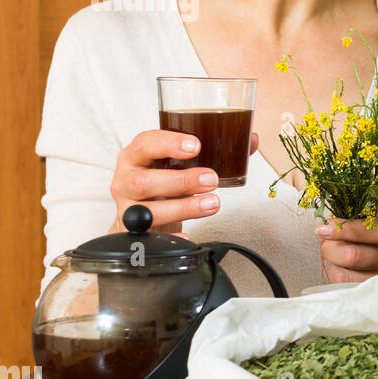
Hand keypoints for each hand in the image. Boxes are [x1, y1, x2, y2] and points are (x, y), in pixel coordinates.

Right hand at [109, 129, 258, 235]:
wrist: (143, 207)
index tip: (196, 146)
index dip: (169, 144)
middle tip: (212, 179)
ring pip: (147, 209)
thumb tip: (251, 140)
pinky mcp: (133, 229)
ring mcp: (128, 206)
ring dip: (184, 207)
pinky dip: (171, 238)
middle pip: (144, 181)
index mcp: (136, 156)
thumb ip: (216, 149)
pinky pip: (149, 236)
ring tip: (212, 203)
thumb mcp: (182, 161)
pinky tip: (187, 236)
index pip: (145, 144)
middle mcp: (126, 179)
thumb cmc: (165, 177)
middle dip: (182, 181)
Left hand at [317, 208, 377, 307]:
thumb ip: (370, 217)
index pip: (371, 229)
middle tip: (326, 241)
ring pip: (347, 276)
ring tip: (336, 256)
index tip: (323, 226)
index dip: (342, 228)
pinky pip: (350, 290)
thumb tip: (334, 218)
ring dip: (333, 264)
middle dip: (330, 247)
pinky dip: (341, 278)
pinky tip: (344, 270)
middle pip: (354, 255)